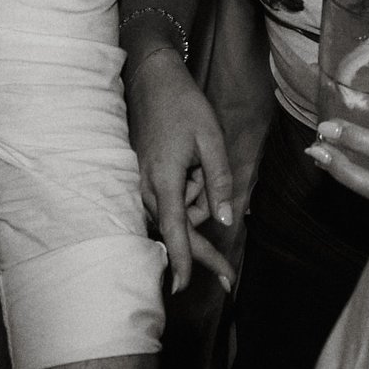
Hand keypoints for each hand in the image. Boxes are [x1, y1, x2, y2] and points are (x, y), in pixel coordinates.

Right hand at [123, 51, 236, 293]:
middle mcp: (147, 189)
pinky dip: (186, 192)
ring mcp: (141, 186)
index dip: (182, 259)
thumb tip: (224, 220)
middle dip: (202, 241)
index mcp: (164, 180)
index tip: (183, 287)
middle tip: (227, 274)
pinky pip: (169, 200)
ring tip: (199, 156)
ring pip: (177, 212)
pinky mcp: (142, 181)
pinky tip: (191, 164)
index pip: (175, 229)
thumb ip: (219, 181)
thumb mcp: (211, 139)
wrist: (150, 81)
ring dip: (196, 195)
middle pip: (179, 228)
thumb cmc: (183, 106)